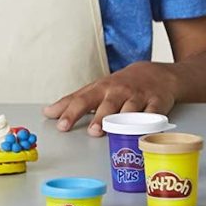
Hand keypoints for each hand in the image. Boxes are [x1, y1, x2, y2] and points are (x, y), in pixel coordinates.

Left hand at [43, 61, 178, 135]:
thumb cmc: (118, 86)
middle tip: (93, 132)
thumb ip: (73, 102)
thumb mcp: (95, 89)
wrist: (154, 74)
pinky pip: (153, 113)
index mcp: (100, 89)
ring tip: (116, 131)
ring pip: (130, 110)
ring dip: (123, 121)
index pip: (81, 100)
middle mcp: (117, 92)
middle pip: (106, 105)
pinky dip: (150, 121)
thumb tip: (48, 112)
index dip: (71, 112)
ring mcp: (137, 97)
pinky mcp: (156, 103)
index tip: (60, 125)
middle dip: (100, 118)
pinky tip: (145, 128)